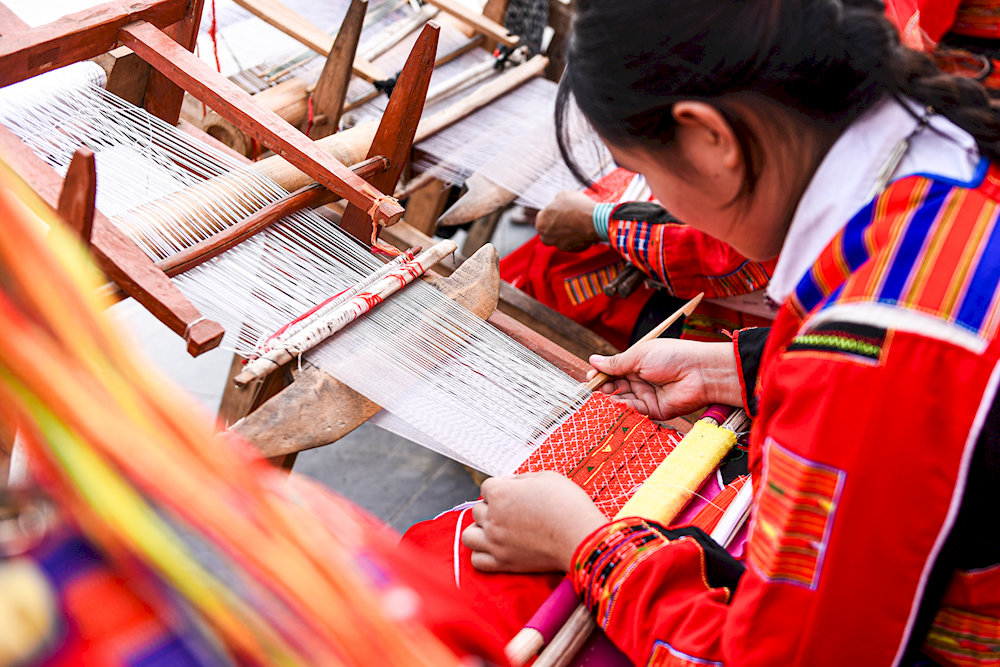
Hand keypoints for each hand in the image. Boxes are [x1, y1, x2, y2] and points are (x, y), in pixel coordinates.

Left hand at [462, 472, 607, 572]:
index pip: (486, 487)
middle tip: (511, 513)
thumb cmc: (567, 504)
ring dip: (479, 531)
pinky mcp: (503, 563)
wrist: (580, 536)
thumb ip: (521, 479)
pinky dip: (482, 555)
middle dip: (491, 509)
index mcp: (500, 493)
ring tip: (497, 531)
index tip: (515, 494)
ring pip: (469, 536)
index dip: (501, 488)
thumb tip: (510, 483)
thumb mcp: (545, 477)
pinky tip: (496, 549)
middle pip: (477, 510)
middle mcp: (492, 517)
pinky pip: (477, 561)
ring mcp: (495, 542)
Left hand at [535, 191, 599, 251]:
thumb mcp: (564, 195)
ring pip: (561, 238)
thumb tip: (558, 201)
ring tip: (578, 222)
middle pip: (549, 230)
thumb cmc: (577, 207)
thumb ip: (557, 200)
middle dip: (556, 225)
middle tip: (567, 217)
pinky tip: (583, 229)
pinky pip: (573, 243)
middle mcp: (547, 237)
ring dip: (567, 231)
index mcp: (541, 223)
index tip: (558, 210)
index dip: (551, 212)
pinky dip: (577, 237)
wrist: (593, 221)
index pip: (542, 217)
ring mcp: (560, 245)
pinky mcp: (572, 250)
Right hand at [588, 339, 741, 419]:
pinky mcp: (654, 411)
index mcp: (638, 363)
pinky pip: (634, 411)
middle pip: (616, 386)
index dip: (601, 374)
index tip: (590, 377)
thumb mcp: (639, 355)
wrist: (699, 373)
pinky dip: (623, 408)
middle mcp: (641, 380)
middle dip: (604, 387)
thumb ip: (616, 363)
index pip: (614, 370)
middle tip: (595, 388)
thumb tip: (593, 360)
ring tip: (605, 395)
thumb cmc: (672, 356)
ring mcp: (647, 396)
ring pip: (623, 400)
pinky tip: (616, 404)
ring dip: (612, 398)